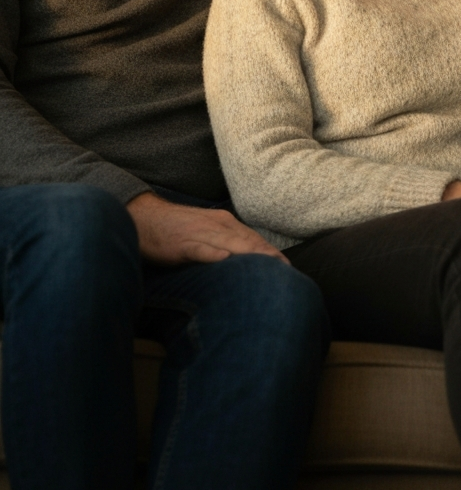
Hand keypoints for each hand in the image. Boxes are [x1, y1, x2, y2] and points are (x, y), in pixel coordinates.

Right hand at [126, 192, 288, 265]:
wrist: (144, 217)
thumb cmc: (176, 230)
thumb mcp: (205, 234)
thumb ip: (224, 243)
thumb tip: (242, 260)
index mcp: (224, 223)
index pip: (253, 239)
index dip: (271, 253)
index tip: (288, 267)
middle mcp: (217, 225)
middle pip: (248, 242)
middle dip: (268, 256)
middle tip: (286, 272)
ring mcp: (200, 233)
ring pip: (230, 244)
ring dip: (250, 255)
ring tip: (268, 267)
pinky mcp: (182, 243)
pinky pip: (200, 249)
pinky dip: (213, 254)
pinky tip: (224, 260)